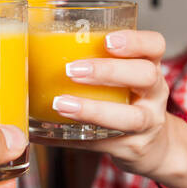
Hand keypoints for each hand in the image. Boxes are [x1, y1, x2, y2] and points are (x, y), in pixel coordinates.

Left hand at [49, 29, 174, 177]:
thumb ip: (93, 59)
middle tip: (72, 70)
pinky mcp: (130, 147)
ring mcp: (147, 123)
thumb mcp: (123, 76)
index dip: (135, 41)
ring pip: (132, 117)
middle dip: (108, 71)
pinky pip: (102, 143)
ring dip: (93, 110)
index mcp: (149, 67)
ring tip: (62, 104)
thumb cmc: (128, 100)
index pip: (155, 45)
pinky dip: (73, 138)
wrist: (153, 145)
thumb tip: (32, 42)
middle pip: (146, 76)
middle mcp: (154, 94)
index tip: (108, 40)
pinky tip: (48, 133)